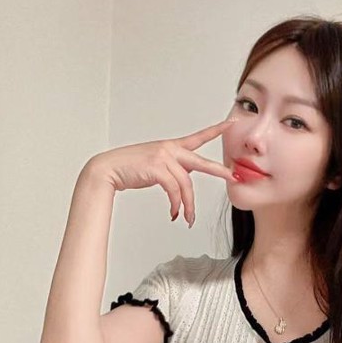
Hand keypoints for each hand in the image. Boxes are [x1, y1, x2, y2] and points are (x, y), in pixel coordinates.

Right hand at [85, 118, 238, 226]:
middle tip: (233, 177)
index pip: (198, 137)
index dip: (216, 130)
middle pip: (201, 162)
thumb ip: (172, 169)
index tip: (232, 123)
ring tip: (188, 219)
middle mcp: (170, 149)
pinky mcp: (157, 169)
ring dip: (188, 206)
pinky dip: (176, 205)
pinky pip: (174, 191)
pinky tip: (174, 214)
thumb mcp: (155, 165)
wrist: (108, 169)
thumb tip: (184, 184)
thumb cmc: (130, 169)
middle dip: (219, 171)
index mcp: (171, 146)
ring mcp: (163, 157)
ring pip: (186, 185)